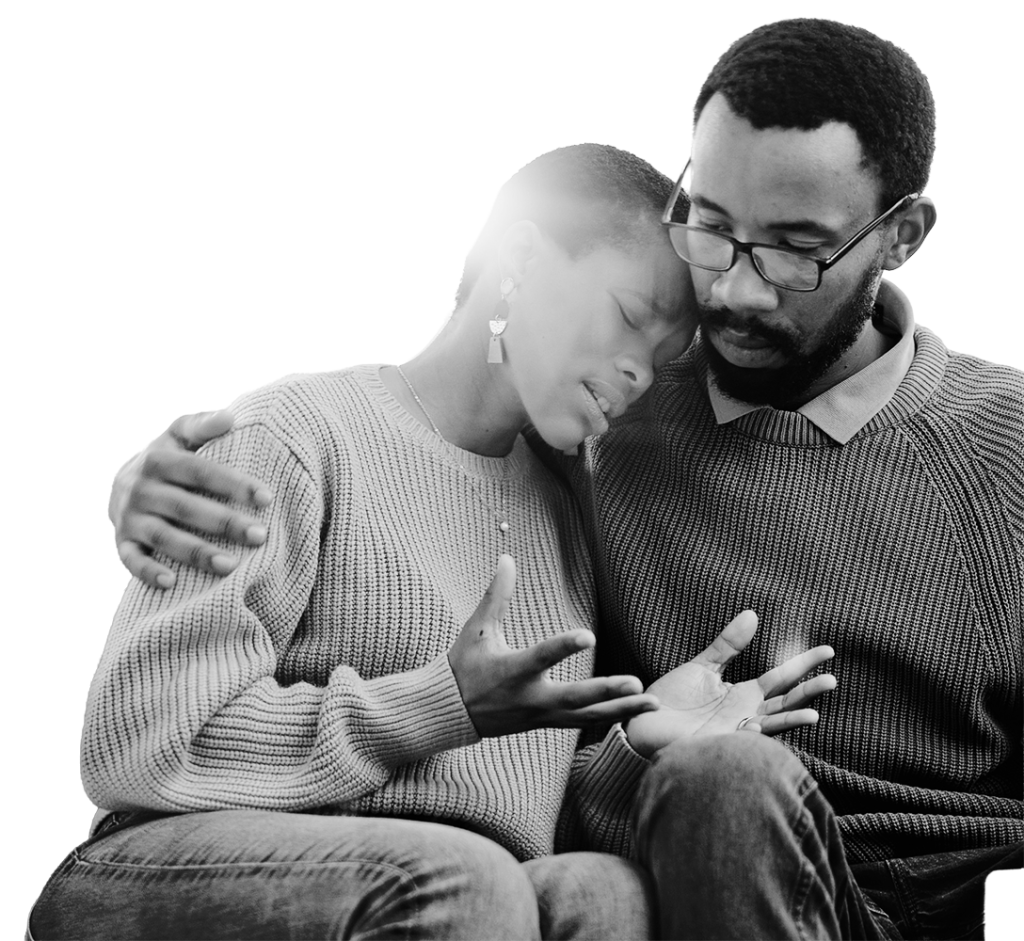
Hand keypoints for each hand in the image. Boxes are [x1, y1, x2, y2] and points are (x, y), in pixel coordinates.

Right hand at [110, 410, 273, 588]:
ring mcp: (129, 517)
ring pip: (163, 536)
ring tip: (231, 566)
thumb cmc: (166, 459)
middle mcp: (140, 489)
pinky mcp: (121, 542)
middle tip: (260, 535)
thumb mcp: (177, 436)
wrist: (120, 483)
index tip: (267, 498)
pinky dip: (147, 572)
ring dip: (196, 552)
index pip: (200, 472)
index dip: (233, 484)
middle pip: (186, 507)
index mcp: (158, 460)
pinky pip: (130, 560)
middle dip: (224, 522)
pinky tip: (171, 583)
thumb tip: (229, 418)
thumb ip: (201, 426)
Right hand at [449, 556, 659, 735]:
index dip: (564, 646)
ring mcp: (539, 715)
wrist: (449, 711)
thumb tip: (507, 558)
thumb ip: (496, 594)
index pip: (541, 657)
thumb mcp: (477, 629)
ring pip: (585, 716)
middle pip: (574, 698)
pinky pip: (582, 723)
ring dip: (620, 709)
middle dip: (606, 692)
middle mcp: (529, 697)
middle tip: (636, 684)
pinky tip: (633, 711)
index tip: (589, 636)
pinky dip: (608, 718)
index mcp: (512, 671)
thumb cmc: (463, 665)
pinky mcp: (545, 724)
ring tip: (652, 703)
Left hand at [625, 610, 835, 757]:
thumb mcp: (702, 667)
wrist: (643, 722)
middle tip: (832, 679)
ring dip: (791, 721)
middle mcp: (746, 714)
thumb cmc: (672, 698)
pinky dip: (750, 735)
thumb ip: (727, 644)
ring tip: (813, 715)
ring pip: (771, 726)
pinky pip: (740, 742)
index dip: (804, 663)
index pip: (782, 676)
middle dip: (809, 693)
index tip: (828, 650)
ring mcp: (735, 732)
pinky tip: (754, 724)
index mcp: (744, 694)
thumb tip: (753, 614)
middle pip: (786, 702)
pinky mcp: (719, 745)